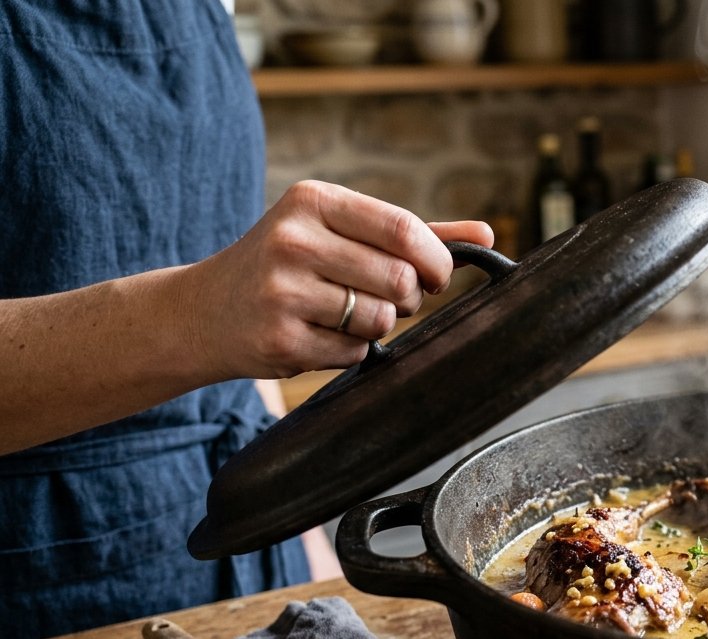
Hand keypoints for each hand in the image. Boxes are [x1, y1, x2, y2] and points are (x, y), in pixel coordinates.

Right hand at [183, 181, 493, 378]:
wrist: (205, 311)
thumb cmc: (288, 263)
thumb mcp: (340, 230)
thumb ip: (415, 231)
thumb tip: (486, 234)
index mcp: (313, 201)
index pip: (402, 228)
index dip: (435, 259)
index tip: (438, 276)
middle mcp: (292, 240)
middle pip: (399, 279)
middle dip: (408, 297)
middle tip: (388, 297)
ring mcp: (282, 291)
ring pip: (380, 320)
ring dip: (378, 325)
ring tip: (343, 313)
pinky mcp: (279, 338)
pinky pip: (352, 353)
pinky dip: (349, 351)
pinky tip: (317, 334)